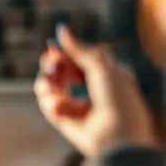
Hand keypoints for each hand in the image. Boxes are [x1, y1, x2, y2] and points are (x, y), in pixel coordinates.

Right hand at [35, 26, 158, 158]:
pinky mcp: (66, 121)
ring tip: (51, 89)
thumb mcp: (101, 68)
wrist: (118, 136)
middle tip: (52, 67)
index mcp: (104, 74)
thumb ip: (79, 49)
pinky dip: (51, 104)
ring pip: (50, 88)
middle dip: (52, 67)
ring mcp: (77, 105)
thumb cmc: (118, 100)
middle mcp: (89, 89)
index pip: (77, 58)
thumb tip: (62, 29)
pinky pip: (49, 106)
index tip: (54, 50)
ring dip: (47, 85)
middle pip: (60, 71)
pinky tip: (58, 106)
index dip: (63, 53)